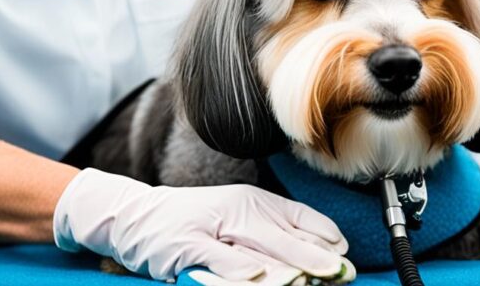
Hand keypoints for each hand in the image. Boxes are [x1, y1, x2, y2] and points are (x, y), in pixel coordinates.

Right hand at [54, 168, 350, 281]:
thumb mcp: (235, 220)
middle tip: (343, 275)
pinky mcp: (188, 245)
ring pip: (259, 251)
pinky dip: (241, 271)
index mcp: (253, 202)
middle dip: (318, 261)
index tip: (346, 258)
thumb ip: (273, 236)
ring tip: (314, 280)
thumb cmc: (191, 222)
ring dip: (289, 269)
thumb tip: (321, 251)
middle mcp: (237, 210)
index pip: (300, 220)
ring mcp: (212, 227)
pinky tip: (259, 279)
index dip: (326, 240)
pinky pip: (221, 261)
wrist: (133, 216)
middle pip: (286, 239)